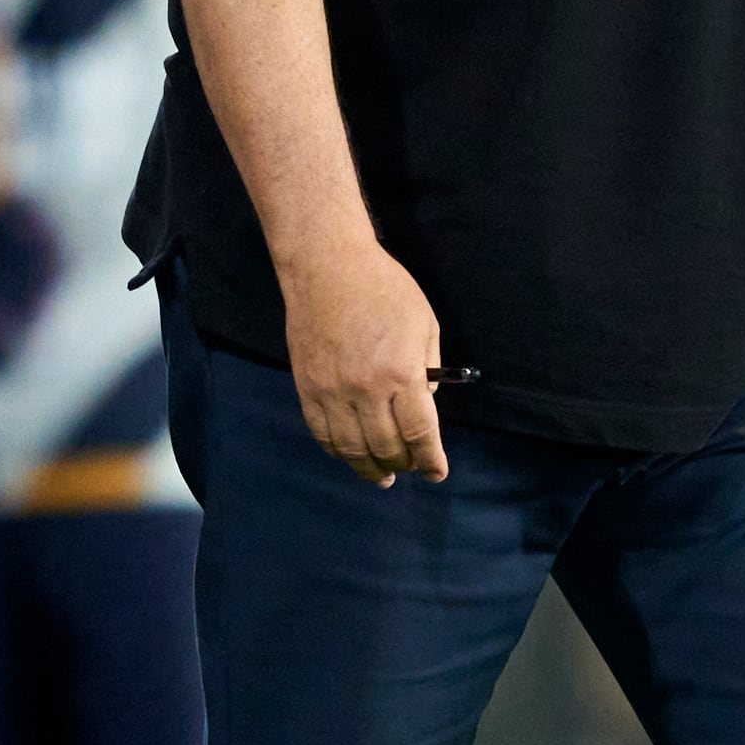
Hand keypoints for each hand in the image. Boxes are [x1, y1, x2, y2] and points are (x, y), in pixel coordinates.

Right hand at [280, 237, 448, 484]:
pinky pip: (322, 433)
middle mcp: (365, 390)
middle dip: (403, 464)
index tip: (437, 473)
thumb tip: (424, 406)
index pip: (420, 434)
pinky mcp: (307, 388)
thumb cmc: (386, 290)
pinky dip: (338, 451)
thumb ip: (428, 370)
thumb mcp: (425, 325)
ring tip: (381, 477)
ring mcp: (331, 391)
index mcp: (402, 374)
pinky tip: (350, 455)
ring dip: (369, 468)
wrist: (328, 267)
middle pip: (386, 447)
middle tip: (411, 469)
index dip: (431, 460)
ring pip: (352, 448)